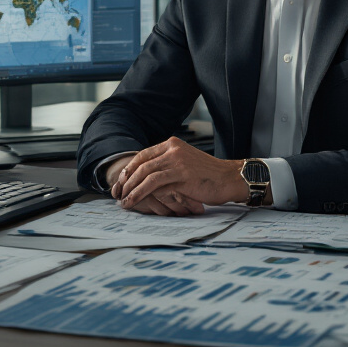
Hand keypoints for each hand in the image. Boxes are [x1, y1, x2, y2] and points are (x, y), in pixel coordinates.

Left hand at [115, 137, 246, 211]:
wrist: (230, 178)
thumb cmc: (208, 175)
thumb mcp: (186, 162)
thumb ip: (168, 164)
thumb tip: (147, 176)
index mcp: (172, 144)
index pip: (143, 155)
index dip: (129, 169)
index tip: (121, 182)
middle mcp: (173, 149)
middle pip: (141, 164)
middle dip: (126, 180)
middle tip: (117, 193)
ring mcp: (177, 162)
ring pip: (145, 174)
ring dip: (131, 189)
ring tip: (124, 201)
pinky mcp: (182, 176)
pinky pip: (154, 185)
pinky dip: (141, 194)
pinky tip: (135, 202)